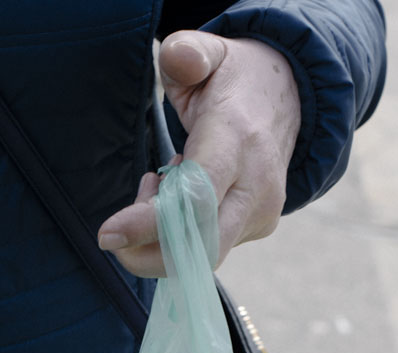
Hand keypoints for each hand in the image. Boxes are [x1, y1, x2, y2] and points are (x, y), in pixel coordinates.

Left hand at [97, 31, 300, 276]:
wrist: (290, 96)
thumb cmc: (234, 79)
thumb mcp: (211, 52)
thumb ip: (188, 52)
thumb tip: (178, 60)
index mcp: (237, 140)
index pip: (196, 198)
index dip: (150, 223)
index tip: (108, 234)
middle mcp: (256, 184)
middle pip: (201, 248)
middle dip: (147, 253)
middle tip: (116, 230)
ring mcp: (262, 212)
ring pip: (202, 254)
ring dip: (160, 237)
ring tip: (159, 185)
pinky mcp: (259, 228)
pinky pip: (209, 248)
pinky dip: (179, 234)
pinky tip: (178, 195)